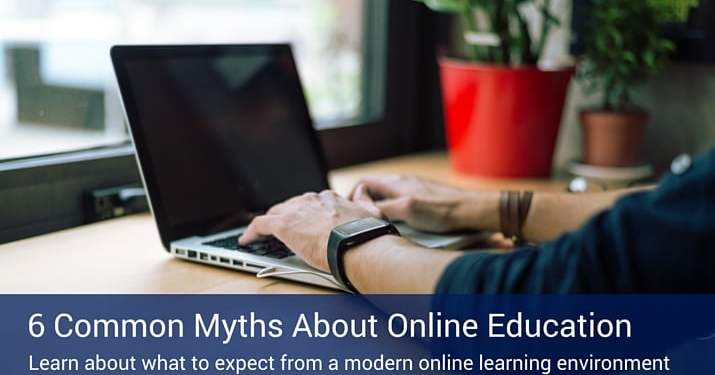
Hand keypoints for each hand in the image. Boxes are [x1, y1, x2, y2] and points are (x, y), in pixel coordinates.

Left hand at [238, 190, 379, 271]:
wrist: (356, 244)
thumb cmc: (365, 234)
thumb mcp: (372, 212)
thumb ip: (365, 201)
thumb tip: (363, 192)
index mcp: (329, 198)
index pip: (311, 203)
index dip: (305, 213)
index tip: (303, 221)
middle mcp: (311, 200)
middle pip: (291, 206)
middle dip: (286, 216)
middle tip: (282, 229)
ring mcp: (296, 211)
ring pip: (275, 213)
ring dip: (268, 223)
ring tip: (262, 234)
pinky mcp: (283, 225)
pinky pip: (260, 225)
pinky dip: (251, 232)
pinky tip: (246, 240)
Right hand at [350, 175, 494, 232]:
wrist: (471, 211)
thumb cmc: (443, 210)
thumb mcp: (408, 210)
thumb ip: (383, 208)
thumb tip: (363, 210)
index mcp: (397, 183)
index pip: (364, 182)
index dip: (353, 195)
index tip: (349, 210)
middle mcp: (404, 182)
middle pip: (375, 188)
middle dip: (364, 201)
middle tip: (360, 218)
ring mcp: (415, 189)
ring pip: (388, 194)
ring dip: (379, 206)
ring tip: (377, 221)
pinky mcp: (425, 197)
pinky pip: (401, 200)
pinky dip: (393, 209)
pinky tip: (399, 222)